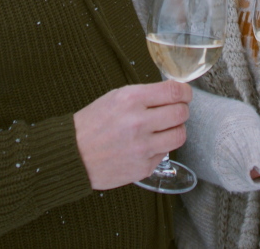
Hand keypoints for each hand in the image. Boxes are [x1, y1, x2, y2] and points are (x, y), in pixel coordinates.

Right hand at [73, 80, 191, 189]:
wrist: (74, 154)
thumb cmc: (93, 122)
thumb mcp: (116, 97)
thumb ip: (145, 95)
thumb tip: (172, 94)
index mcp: (131, 99)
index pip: (173, 92)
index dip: (185, 91)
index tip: (185, 93)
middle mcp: (139, 122)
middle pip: (181, 113)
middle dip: (182, 109)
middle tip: (177, 110)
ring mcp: (142, 147)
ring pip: (179, 135)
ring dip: (176, 129)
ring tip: (167, 128)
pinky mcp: (143, 167)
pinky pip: (166, 153)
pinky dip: (161, 147)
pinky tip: (149, 144)